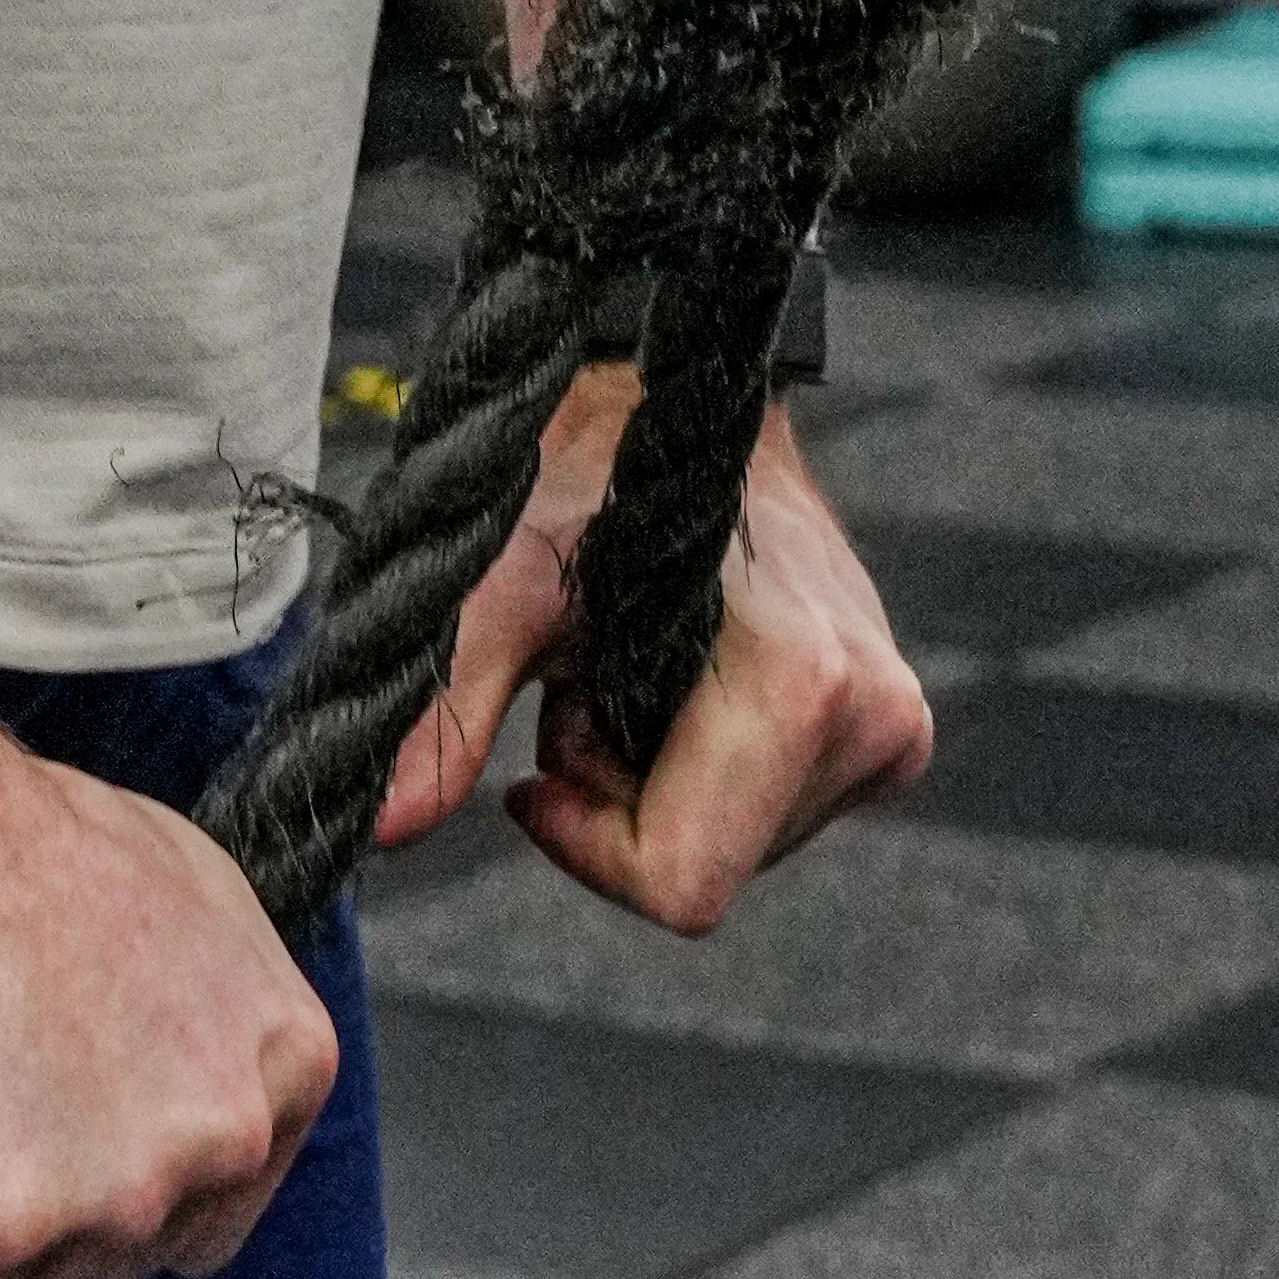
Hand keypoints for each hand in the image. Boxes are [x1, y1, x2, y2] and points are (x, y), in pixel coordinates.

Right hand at [0, 663, 334, 1278]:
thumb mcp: (177, 875)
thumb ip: (216, 983)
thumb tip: (188, 1049)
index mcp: (280, 1061)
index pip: (222, 1195)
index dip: (131, 1174)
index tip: (67, 1139)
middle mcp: (216, 1141)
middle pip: (129, 1253)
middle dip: (54, 1208)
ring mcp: (112, 1198)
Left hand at [370, 369, 931, 927]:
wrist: (681, 396)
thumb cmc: (589, 475)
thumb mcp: (502, 586)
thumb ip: (447, 703)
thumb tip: (383, 822)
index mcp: (805, 689)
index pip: (686, 882)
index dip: (589, 846)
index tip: (538, 767)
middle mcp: (876, 716)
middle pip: (708, 870)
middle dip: (622, 800)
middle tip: (590, 688)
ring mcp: (896, 727)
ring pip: (739, 849)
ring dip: (659, 780)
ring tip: (637, 664)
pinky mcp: (896, 730)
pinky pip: (778, 814)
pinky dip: (707, 769)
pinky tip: (685, 676)